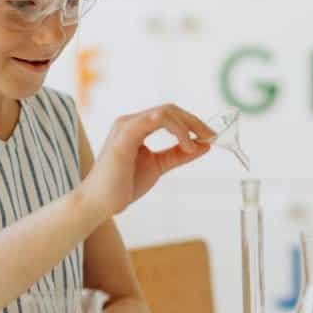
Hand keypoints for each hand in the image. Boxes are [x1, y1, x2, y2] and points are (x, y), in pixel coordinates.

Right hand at [79, 104, 213, 217]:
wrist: (100, 203)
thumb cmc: (123, 185)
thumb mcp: (158, 165)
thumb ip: (178, 154)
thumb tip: (204, 145)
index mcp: (136, 127)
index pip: (169, 114)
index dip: (192, 122)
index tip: (210, 136)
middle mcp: (130, 121)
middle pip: (170, 109)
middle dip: (194, 121)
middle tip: (211, 136)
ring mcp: (126, 126)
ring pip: (165, 112)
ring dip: (187, 125)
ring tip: (197, 144)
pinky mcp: (125, 135)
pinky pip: (155, 120)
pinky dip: (176, 130)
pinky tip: (187, 145)